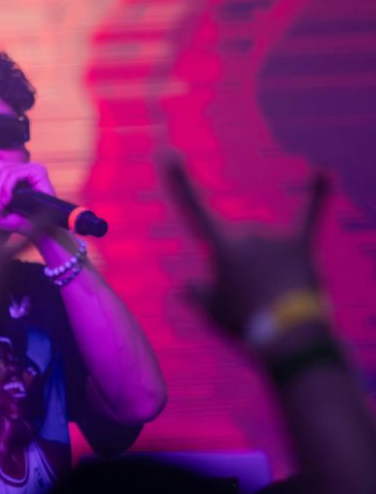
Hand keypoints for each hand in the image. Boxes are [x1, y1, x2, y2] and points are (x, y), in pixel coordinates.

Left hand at [0, 159, 55, 234]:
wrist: (36, 231)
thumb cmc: (14, 222)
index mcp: (11, 173)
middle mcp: (22, 168)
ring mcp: (31, 168)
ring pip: (4, 170)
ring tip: (0, 205)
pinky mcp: (38, 172)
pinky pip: (14, 175)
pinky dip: (6, 188)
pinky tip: (7, 201)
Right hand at [163, 157, 329, 339]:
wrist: (289, 338)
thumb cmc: (245, 325)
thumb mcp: (211, 312)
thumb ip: (197, 295)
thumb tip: (186, 288)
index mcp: (220, 246)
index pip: (192, 207)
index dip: (179, 179)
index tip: (169, 154)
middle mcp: (247, 233)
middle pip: (239, 244)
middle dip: (243, 271)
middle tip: (252, 302)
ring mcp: (276, 239)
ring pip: (266, 247)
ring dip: (269, 270)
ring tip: (276, 301)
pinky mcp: (303, 248)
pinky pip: (311, 215)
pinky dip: (318, 193)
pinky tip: (323, 171)